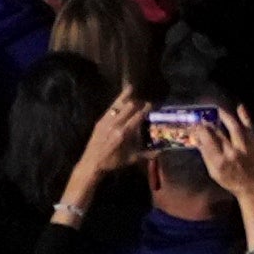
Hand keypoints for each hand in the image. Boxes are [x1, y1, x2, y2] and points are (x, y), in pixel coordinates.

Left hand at [65, 91, 144, 210]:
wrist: (91, 164)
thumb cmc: (112, 162)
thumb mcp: (131, 159)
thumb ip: (147, 154)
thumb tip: (162, 152)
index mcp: (124, 133)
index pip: (138, 115)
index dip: (146, 108)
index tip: (151, 104)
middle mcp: (116, 124)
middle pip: (130, 106)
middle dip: (138, 101)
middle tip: (144, 100)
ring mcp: (106, 121)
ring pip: (119, 104)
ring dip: (127, 97)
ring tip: (133, 89)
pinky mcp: (100, 121)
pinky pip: (111, 108)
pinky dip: (118, 101)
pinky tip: (122, 96)